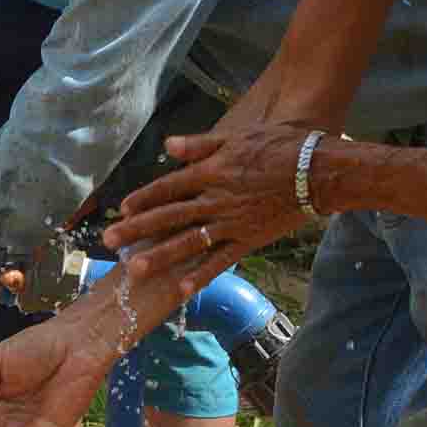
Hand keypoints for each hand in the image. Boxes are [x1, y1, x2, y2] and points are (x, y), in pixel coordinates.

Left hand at [107, 124, 312, 299]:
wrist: (317, 173)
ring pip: (188, 242)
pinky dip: (200, 275)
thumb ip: (200, 144)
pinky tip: (180, 289)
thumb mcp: (237, 137)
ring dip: (159, 256)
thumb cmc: (280, 148)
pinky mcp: (248, 240)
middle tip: (109, 243)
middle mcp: (216, 199)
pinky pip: (220, 261)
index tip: (121, 210)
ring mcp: (231, 223)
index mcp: (211, 171)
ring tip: (134, 269)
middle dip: (137, 229)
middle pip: (169, 216)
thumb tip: (168, 146)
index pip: (168, 187)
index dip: (143, 199)